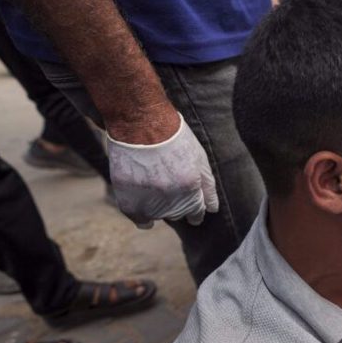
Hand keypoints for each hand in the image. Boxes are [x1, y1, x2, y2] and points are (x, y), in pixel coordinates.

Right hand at [106, 113, 219, 228]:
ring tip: (152, 180)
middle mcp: (171, 198)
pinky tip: (143, 204)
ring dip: (157, 204)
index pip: (196, 212)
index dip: (194, 212)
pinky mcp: (128, 200)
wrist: (139, 122)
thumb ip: (208, 186)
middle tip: (166, 180)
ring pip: (158, 215)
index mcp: (191, 187)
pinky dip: (142, 215)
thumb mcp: (199, 157)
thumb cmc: (173, 136)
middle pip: (177, 214)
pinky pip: (140, 219)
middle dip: (176, 202)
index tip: (190, 209)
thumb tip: (213, 210)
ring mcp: (149, 200)